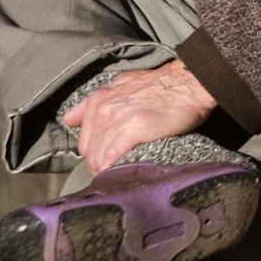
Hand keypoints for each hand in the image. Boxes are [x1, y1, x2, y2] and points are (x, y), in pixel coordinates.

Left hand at [62, 61, 217, 173]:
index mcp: (100, 100)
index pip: (83, 139)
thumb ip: (95, 102)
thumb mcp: (123, 85)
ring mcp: (119, 118)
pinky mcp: (135, 128)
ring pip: (99, 156)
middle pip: (90, 151)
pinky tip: (123, 173)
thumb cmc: (162, 86)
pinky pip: (113, 156)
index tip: (104, 162)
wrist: (190, 82)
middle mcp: (105, 108)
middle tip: (114, 173)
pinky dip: (115, 168)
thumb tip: (69, 119)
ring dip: (107, 171)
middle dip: (98, 166)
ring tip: (120, 178)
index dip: (93, 154)